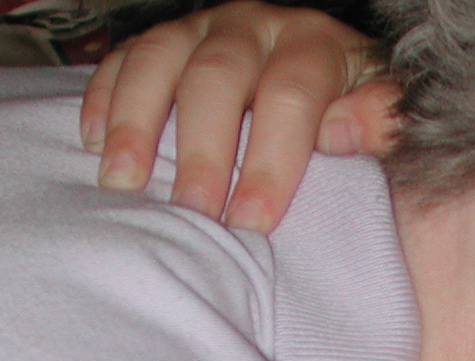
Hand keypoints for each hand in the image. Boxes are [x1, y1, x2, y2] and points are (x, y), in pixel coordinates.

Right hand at [86, 1, 401, 230]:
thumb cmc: (352, 124)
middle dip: (203, 149)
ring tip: (123, 183)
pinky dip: (103, 96)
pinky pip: (125, 58)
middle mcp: (255, 25)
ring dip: (136, 121)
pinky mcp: (165, 44)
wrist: (328, 88)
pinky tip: (90, 144)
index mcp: (315, 46)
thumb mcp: (384, 127)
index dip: (271, 158)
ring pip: (161, 58)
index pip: (291, 94)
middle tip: (192, 213)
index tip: (253, 220)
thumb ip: (380, 126)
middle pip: (219, 76)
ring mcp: (203, 29)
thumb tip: (343, 130)